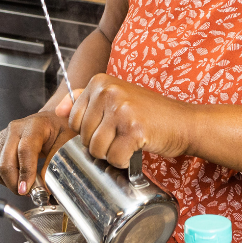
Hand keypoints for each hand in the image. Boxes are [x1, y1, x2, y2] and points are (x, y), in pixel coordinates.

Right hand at [0, 111, 75, 194]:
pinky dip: (8, 179)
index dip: (25, 172)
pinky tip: (21, 178)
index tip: (27, 189)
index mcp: (34, 125)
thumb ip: (54, 164)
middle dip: (15, 183)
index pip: (25, 150)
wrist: (52, 120)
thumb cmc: (59, 128)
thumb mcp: (65, 143)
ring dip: (11, 183)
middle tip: (30, 193)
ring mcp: (4, 136)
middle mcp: (15, 129)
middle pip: (6, 162)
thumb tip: (45, 187)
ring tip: (28, 187)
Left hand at [58, 74, 192, 168]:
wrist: (183, 122)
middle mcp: (109, 91)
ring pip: (96, 149)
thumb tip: (57, 110)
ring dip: (112, 154)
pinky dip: (124, 161)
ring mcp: (122, 109)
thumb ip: (86, 100)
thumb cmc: (149, 114)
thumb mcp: (116, 98)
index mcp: (100, 82)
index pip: (74, 120)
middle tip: (123, 134)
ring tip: (129, 141)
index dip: (91, 131)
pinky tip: (136, 148)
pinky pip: (114, 158)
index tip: (110, 125)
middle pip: (84, 137)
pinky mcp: (134, 129)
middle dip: (102, 144)